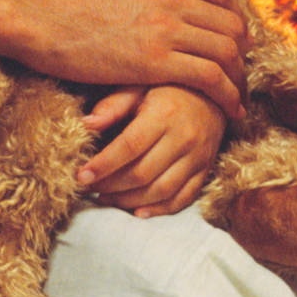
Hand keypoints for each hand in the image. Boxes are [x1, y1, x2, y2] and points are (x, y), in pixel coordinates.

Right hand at [2, 0, 248, 119]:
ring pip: (227, 51)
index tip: (234, 36)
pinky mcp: (155, 61)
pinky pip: (210, 78)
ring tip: (239, 97)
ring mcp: (165, 27)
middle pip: (230, 22)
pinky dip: (228, 96)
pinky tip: (230, 111)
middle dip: (242, 50)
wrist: (33, 10)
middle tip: (241, 71)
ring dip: (239, 77)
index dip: (233, 17)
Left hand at [75, 85, 226, 216]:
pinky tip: (137, 211)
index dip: (103, 165)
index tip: (80, 176)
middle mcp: (184, 137)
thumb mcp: (140, 85)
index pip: (129, 146)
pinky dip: (160, 209)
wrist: (215, 89)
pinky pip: (183, 198)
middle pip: (143, 173)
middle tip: (90, 188)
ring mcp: (198, 156)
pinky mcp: (206, 169)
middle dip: (111, 186)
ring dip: (130, 201)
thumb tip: (86, 125)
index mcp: (164, 113)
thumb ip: (113, 105)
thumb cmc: (169, 86)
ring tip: (107, 199)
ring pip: (161, 190)